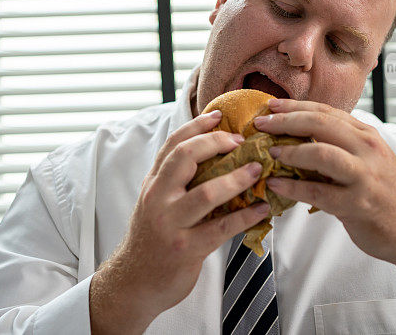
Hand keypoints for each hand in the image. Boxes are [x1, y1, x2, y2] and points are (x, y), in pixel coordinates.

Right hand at [90, 110, 270, 333]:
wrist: (134, 282)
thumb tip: (212, 155)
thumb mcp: (156, 203)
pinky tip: (261, 209)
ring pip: (206, 193)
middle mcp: (158, 198)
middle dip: (215, 143)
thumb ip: (175, 181)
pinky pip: (220, 228)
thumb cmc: (152, 239)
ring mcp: (170, 224)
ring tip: (257, 171)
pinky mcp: (185, 249)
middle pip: (185, 158)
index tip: (218, 115)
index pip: (172, 145)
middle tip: (241, 141)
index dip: (196, 126)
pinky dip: (244, 216)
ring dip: (236, 179)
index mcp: (153, 183)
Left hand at [253, 98, 395, 313]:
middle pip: (320, 124)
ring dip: (290, 151)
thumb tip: (295, 135)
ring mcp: (364, 176)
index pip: (325, 111)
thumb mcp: (366, 158)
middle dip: (285, 122)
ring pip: (321, 153)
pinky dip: (293, 187)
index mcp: (366, 135)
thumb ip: (339, 144)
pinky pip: (318, 192)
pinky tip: (275, 185)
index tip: (270, 106)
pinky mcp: (358, 204)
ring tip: (269, 152)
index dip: (294, 106)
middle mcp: (367, 149)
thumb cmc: (384, 192)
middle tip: (261, 125)